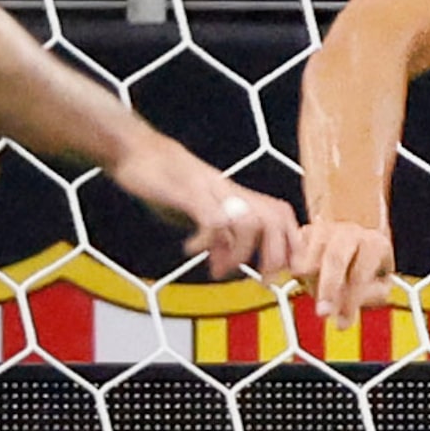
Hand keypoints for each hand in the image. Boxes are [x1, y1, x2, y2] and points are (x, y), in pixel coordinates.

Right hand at [108, 131, 301, 279]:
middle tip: (263, 281)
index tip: (287, 272)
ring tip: (220, 269)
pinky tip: (191, 249)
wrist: (136, 149)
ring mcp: (212, 191)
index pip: (281, 215)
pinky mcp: (189, 192)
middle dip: (276, 256)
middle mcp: (231, 191)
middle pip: (275, 219)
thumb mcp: (199, 210)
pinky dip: (207, 242)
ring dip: (240, 254)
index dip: (292, 243)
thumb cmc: (167, 182)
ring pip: (249, 222)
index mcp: (238, 196)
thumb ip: (219, 232)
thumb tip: (228, 261)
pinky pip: (212, 220)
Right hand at [296, 217, 397, 329]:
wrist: (355, 226)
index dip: (351, 301)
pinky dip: (298, 275)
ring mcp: (324, 229)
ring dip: (312, 285)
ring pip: (309, 260)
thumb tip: (347, 309)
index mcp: (373, 243)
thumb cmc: (370, 259)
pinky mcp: (304, 232)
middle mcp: (348, 232)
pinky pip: (294, 258)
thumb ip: (372, 295)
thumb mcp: (382, 278)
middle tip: (323, 314)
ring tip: (321, 295)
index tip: (343, 323)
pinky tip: (311, 282)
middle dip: (327, 290)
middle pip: (334, 259)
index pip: (359, 274)